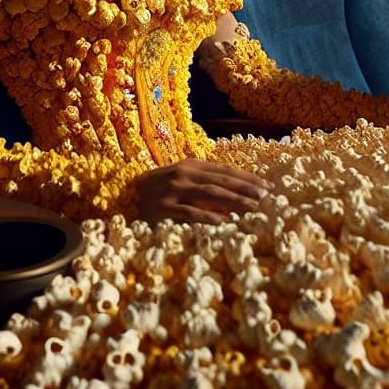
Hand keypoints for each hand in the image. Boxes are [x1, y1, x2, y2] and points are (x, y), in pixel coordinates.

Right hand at [135, 158, 272, 224]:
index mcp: (189, 166)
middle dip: (246, 188)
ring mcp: (173, 191)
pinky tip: (225, 222)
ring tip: (254, 207)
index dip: (247, 177)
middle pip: (221, 181)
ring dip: (235, 201)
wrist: (121, 196)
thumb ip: (202, 182)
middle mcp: (183, 175)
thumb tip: (235, 192)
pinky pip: (191, 213)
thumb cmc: (156, 191)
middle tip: (267, 197)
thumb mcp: (179, 180)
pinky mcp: (164, 209)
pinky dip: (209, 217)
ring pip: (210, 194)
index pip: (224, 170)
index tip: (267, 186)